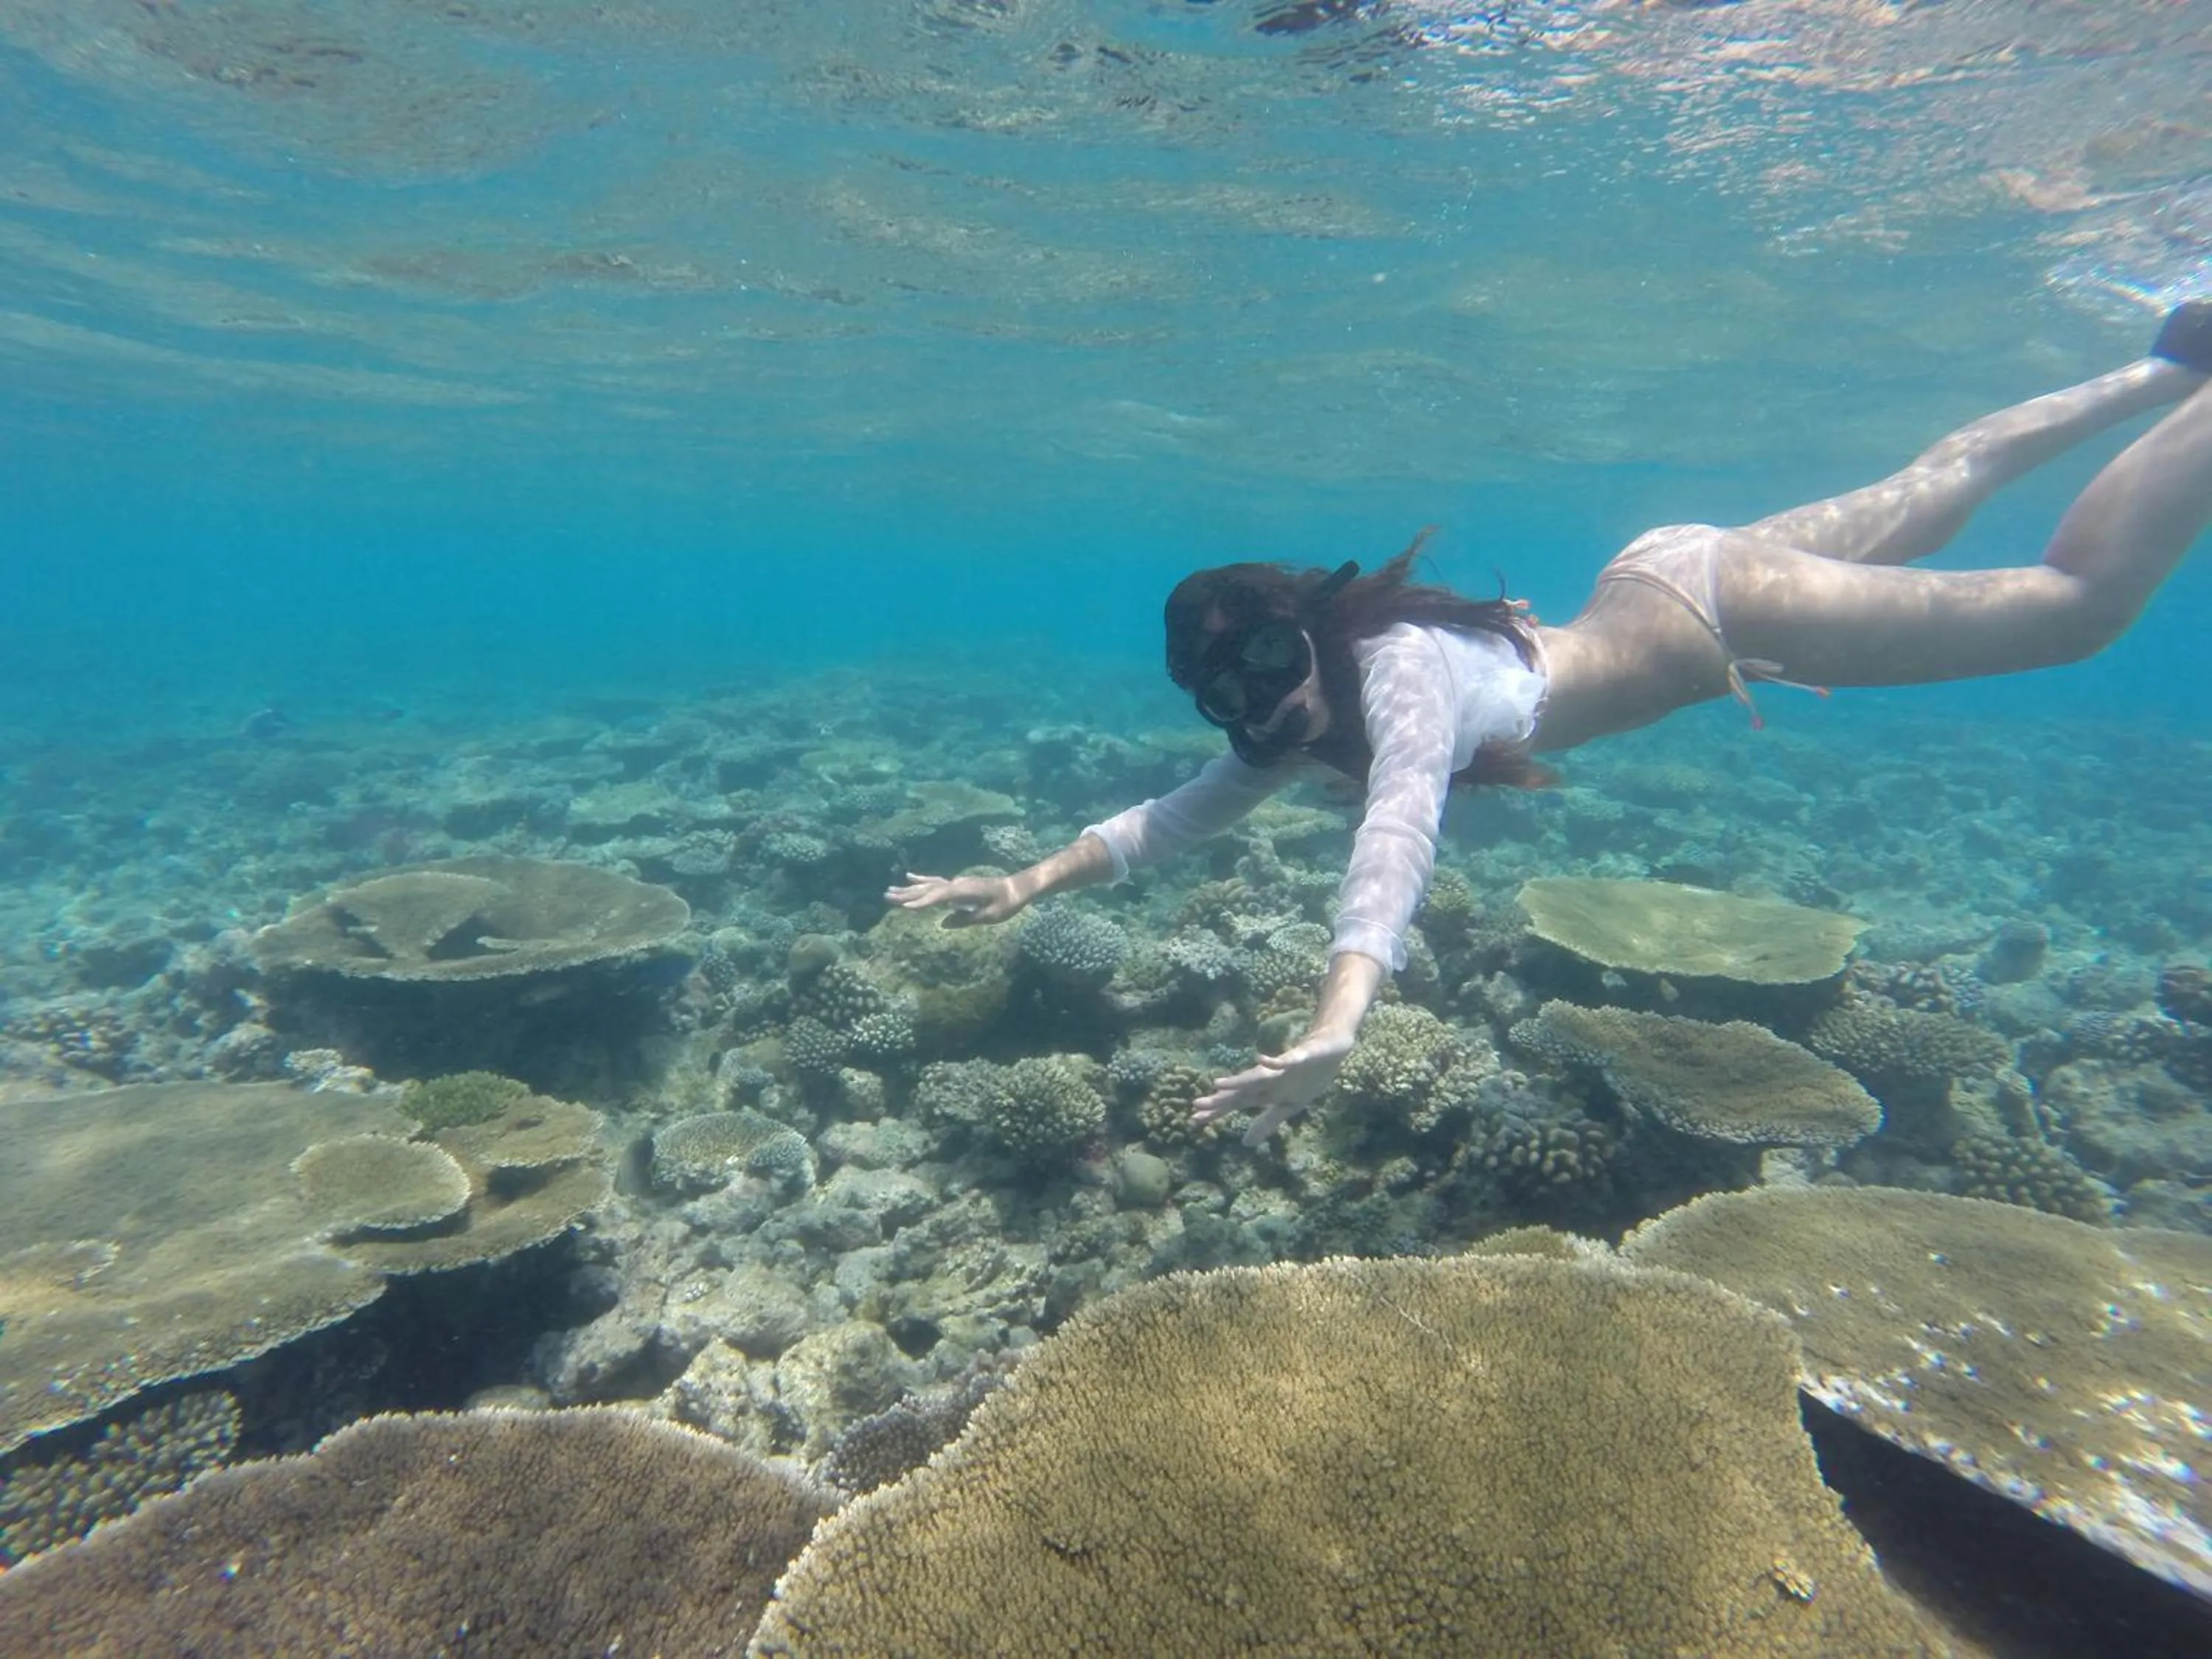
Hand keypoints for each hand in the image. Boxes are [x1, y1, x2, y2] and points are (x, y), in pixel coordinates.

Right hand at [883, 871, 1028, 927]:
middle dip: (906, 894)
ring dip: (909, 888)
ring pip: (928, 885)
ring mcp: (956, 882)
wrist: (1017, 887)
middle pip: (927, 889)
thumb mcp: (989, 916)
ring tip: (890, 889)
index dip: (920, 902)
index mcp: (963, 890)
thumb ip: (966, 919)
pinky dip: (922, 881)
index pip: (937, 896)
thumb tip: (943, 923)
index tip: (904, 907)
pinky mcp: (957, 884)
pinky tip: (910, 878)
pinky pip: (935, 882)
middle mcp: (957, 883)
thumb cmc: (1007, 903)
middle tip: (886, 896)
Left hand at [1193, 1028, 1355, 1146]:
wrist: (1329, 1049)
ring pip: (1257, 1076)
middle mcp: (1267, 1079)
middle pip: (1240, 1091)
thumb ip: (1267, 1122)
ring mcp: (1281, 1067)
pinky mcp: (1299, 1056)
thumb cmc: (1306, 1077)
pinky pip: (1286, 1060)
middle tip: (1196, 1105)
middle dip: (1220, 1099)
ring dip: (1239, 1080)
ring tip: (1219, 1084)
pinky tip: (1262, 1059)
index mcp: (1264, 1092)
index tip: (1193, 1120)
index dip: (1217, 1111)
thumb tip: (1245, 1144)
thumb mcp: (1288, 1107)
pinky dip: (1275, 1061)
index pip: (1236, 1104)